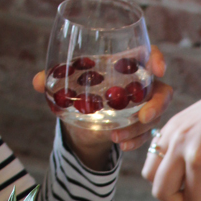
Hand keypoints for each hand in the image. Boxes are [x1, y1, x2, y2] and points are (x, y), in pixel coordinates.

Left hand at [32, 46, 173, 167]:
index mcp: (124, 66)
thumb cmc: (78, 95)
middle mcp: (139, 86)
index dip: (157, 59)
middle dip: (156, 104)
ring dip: (139, 128)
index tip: (158, 69)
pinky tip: (123, 145)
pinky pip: (147, 135)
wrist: (80, 125)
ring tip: (117, 137)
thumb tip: (38, 81)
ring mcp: (143, 108)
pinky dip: (136, 141)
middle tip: (144, 116)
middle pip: (162, 90)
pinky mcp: (140, 127)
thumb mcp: (66, 86)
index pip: (148, 55)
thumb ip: (53, 80)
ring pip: (154, 116)